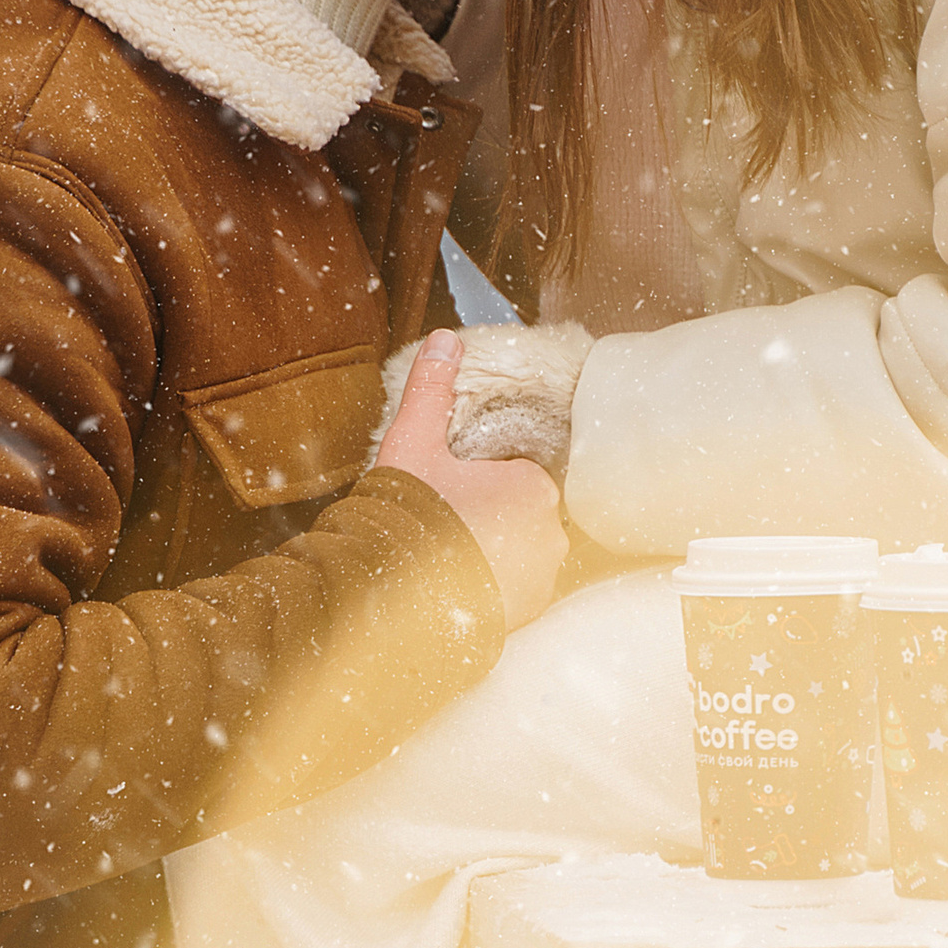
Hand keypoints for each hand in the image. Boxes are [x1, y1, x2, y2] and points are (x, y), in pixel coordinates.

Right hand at [375, 330, 565, 630]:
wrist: (396, 593)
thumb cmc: (408, 513)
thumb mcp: (412, 442)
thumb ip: (431, 390)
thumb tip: (445, 339)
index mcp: (532, 485)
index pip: (516, 476)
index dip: (480, 484)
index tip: (450, 496)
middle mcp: (551, 529)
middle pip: (522, 514)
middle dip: (492, 519)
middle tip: (446, 527)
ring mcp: (544, 573)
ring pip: (524, 552)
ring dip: (498, 554)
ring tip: (452, 559)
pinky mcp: (531, 609)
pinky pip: (520, 590)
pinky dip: (499, 587)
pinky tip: (463, 585)